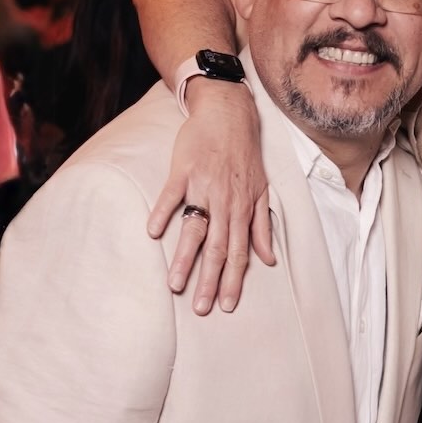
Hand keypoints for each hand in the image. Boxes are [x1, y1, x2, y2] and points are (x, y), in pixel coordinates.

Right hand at [147, 80, 273, 314]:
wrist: (228, 114)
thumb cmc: (245, 154)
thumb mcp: (262, 190)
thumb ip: (262, 226)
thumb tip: (269, 258)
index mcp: (243, 209)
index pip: (240, 252)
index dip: (234, 280)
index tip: (227, 305)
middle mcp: (225, 202)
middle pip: (218, 248)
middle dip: (210, 281)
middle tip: (200, 309)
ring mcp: (203, 186)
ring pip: (195, 229)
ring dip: (185, 258)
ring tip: (174, 285)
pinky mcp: (182, 170)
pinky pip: (171, 195)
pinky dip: (162, 212)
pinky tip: (152, 232)